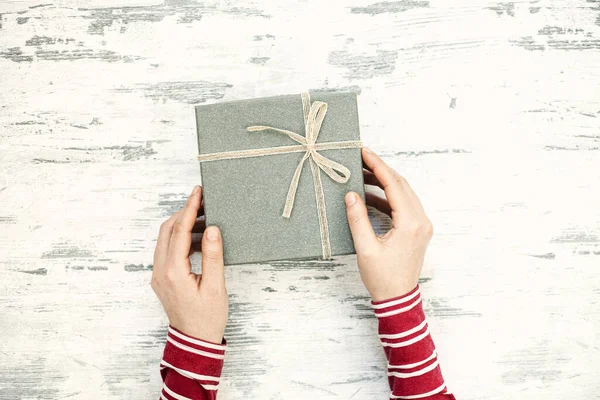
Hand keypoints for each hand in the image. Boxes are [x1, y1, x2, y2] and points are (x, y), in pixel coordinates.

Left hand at [151, 186, 227, 342]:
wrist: (195, 341)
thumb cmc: (207, 318)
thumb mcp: (215, 286)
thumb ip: (212, 256)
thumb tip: (211, 229)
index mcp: (173, 272)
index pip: (179, 231)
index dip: (189, 209)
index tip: (197, 193)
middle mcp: (160, 271)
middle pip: (167, 231)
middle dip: (183, 213)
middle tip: (201, 201)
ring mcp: (159, 275)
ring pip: (165, 240)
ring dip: (181, 225)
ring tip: (204, 218)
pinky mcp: (162, 279)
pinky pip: (167, 251)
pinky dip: (180, 239)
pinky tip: (198, 238)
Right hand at [345, 148, 433, 300]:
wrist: (398, 298)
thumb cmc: (382, 278)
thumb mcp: (365, 248)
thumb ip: (358, 219)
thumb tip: (351, 195)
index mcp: (410, 223)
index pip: (394, 185)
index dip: (378, 166)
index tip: (364, 152)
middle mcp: (421, 221)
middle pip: (401, 186)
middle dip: (381, 170)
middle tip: (362, 158)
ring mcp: (421, 225)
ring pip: (403, 194)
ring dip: (384, 183)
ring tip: (362, 174)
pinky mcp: (417, 230)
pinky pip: (403, 205)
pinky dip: (387, 197)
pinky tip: (369, 196)